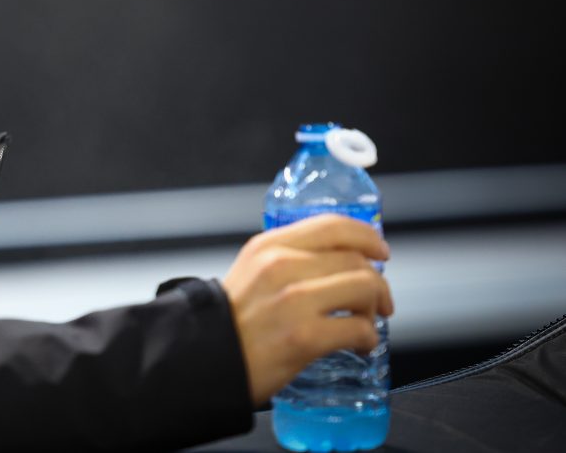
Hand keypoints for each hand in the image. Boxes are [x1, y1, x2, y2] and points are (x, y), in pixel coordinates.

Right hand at [221, 214, 393, 406]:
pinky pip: (360, 328)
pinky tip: (359, 346)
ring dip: (375, 308)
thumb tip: (337, 263)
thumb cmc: (229, 324)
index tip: (380, 251)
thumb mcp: (251, 273)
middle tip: (378, 302)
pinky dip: (368, 338)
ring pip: (365, 287)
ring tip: (366, 323)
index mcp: (268, 247)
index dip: (366, 236)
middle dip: (377, 283)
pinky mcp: (304, 336)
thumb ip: (287, 261)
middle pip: (356, 259)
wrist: (204, 359)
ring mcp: (294, 301)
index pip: (332, 226)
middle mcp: (281, 266)